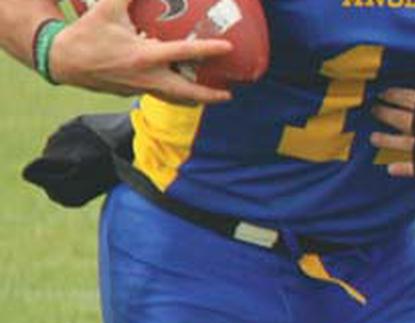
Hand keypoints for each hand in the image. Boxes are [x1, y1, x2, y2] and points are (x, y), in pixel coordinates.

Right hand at [50, 0, 232, 103]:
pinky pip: (160, 94)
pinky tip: (181, 85)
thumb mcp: (107, 8)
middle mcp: (147, 77)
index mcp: (144, 56)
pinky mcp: (133, 93)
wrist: (63, 61)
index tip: (228, 48)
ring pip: (174, 98)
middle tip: (229, 95)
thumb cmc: (86, 33)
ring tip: (213, 96)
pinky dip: (174, 93)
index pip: (184, 53)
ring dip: (194, 98)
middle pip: (186, 92)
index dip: (208, 50)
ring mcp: (140, 89)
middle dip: (209, 96)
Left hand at [370, 67, 414, 176]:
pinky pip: (410, 169)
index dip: (393, 94)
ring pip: (398, 143)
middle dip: (383, 112)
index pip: (406, 97)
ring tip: (373, 137)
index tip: (383, 92)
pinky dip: (399, 168)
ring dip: (384, 139)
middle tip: (374, 109)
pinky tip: (390, 169)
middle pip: (397, 118)